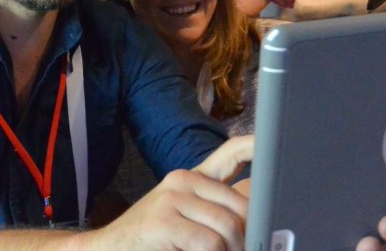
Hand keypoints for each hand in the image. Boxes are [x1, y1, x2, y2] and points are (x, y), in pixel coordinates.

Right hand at [83, 137, 252, 250]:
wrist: (109, 249)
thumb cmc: (155, 239)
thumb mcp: (188, 218)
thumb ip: (219, 208)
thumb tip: (262, 209)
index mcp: (192, 178)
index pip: (230, 153)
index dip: (256, 148)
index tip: (275, 145)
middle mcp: (182, 180)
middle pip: (242, 205)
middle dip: (249, 235)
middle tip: (240, 249)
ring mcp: (171, 198)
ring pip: (229, 226)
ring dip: (231, 250)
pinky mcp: (163, 221)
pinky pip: (210, 242)